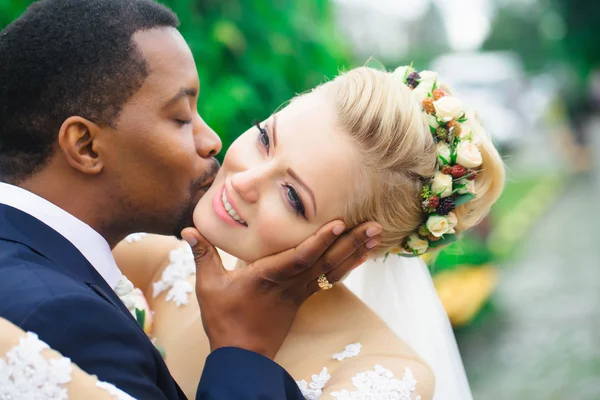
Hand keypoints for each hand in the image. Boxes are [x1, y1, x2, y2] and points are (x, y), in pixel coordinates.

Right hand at [180, 221, 380, 358]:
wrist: (242, 354)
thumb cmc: (225, 319)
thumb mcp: (209, 286)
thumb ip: (202, 255)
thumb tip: (187, 229)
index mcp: (269, 277)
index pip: (300, 257)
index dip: (321, 240)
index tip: (340, 223)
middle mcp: (290, 284)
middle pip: (326, 261)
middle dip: (352, 243)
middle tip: (377, 227)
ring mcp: (299, 292)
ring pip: (332, 269)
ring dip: (355, 252)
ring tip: (376, 236)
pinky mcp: (302, 299)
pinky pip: (329, 279)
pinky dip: (346, 265)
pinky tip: (359, 255)